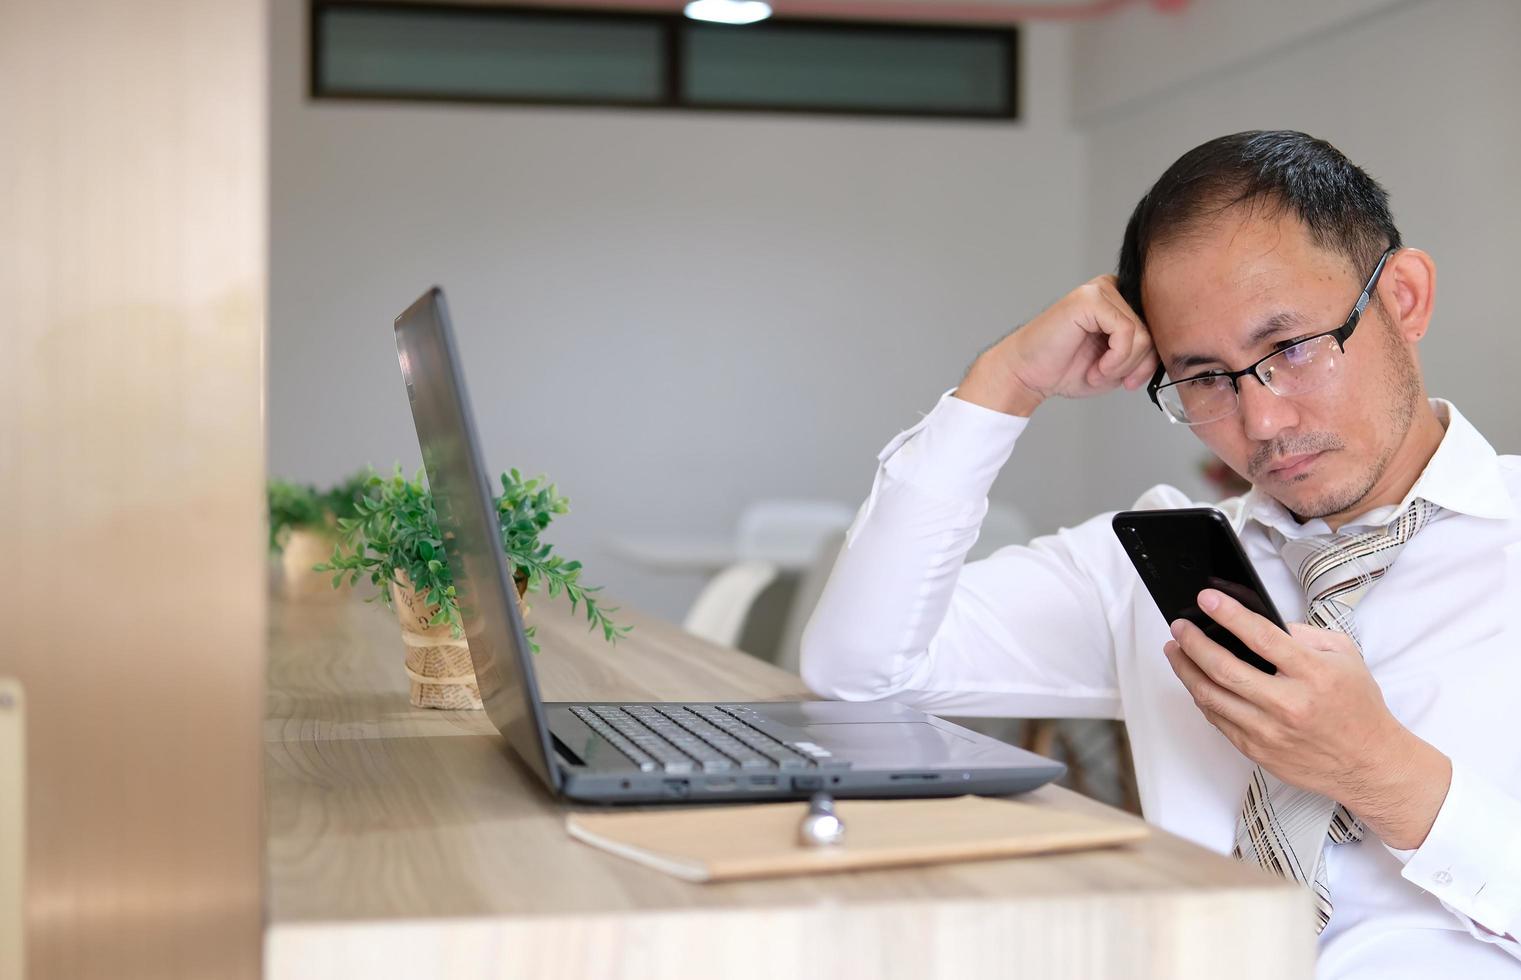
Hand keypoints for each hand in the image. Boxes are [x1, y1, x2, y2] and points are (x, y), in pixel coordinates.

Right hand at [955, 275, 1157, 416]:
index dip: (1149, 359)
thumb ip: (1143, 354)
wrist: (1027, 374)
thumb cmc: (1064, 369)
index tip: (1131, 381)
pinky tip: (1096, 366)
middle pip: (1153, 330)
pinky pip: (1127, 332)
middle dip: (1135, 365)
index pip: (1156, 326)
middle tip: (1106, 376)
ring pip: (1143, 334)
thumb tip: (1169, 349)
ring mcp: (1100, 290)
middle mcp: (1111, 288)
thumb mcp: (1117, 366)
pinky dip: (1116, 359)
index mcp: (1118, 301)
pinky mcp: (1090, 299)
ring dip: (1122, 365)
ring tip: (1096, 370)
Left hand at [1163, 588, 1451, 849]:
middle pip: (1224, 668)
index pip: (1261, 637)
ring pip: (1211, 696)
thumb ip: (1304, 635)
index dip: (1229, 614)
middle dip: (1193, 643)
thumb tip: (1260, 621)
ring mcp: (1269, 731)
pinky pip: (1217, 719)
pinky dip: (1202, 696)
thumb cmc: (1357, 706)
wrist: (1369, 764)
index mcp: (1313, 674)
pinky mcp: (1257, 750)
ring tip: (1175, 650)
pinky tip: (1194, 680)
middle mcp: (1288, 704)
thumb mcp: (1345, 657)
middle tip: (1179, 626)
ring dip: (1185, 670)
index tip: (1205, 598)